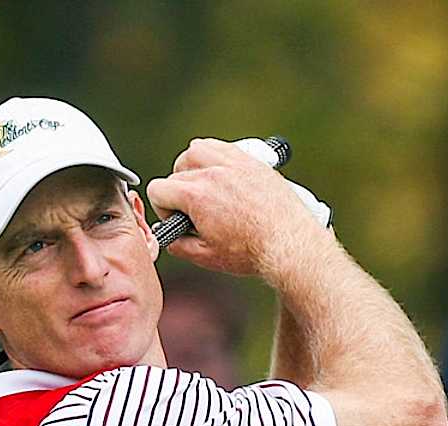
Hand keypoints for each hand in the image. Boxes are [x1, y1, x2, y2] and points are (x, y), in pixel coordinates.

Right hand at [144, 138, 332, 280]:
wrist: (289, 244)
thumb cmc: (253, 251)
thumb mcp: (206, 257)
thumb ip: (178, 244)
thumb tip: (169, 235)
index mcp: (197, 195)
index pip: (158, 189)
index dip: (164, 209)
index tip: (179, 220)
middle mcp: (213, 173)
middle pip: (176, 172)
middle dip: (179, 193)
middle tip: (194, 211)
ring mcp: (234, 163)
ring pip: (196, 150)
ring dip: (192, 167)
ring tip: (202, 186)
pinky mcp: (252, 161)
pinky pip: (222, 147)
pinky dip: (215, 156)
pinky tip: (220, 173)